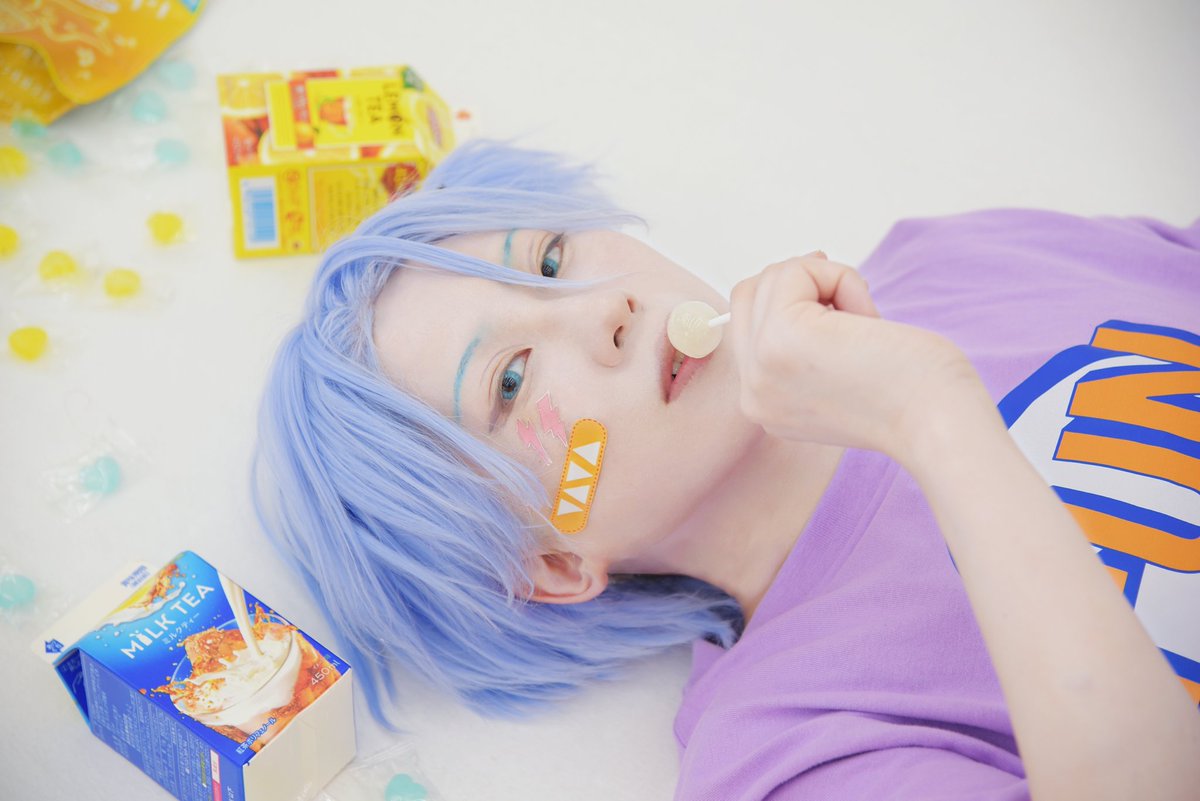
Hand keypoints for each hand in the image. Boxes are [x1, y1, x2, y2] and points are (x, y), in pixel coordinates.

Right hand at [728, 252, 989, 460]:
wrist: (939, 426)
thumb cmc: (912, 397)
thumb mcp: (835, 375)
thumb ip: (801, 342)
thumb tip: (799, 271)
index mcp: (763, 404)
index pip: (746, 323)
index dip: (792, 302)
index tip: (840, 310)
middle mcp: (751, 392)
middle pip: (748, 294)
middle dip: (804, 285)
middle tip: (854, 311)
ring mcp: (760, 366)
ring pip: (770, 278)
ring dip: (827, 281)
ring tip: (865, 323)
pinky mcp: (781, 338)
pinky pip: (798, 272)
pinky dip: (841, 278)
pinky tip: (869, 320)